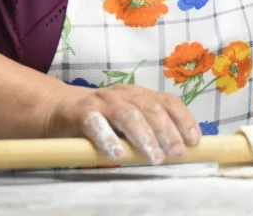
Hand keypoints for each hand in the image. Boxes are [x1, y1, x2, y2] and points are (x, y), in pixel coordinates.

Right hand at [42, 83, 200, 164]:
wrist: (58, 109)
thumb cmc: (101, 121)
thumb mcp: (127, 122)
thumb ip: (147, 132)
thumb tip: (176, 153)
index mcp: (139, 94)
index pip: (167, 101)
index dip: (183, 119)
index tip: (194, 141)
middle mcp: (124, 94)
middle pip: (151, 108)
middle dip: (167, 131)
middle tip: (176, 153)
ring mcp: (102, 100)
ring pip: (128, 114)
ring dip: (143, 136)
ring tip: (154, 157)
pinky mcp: (81, 112)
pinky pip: (96, 124)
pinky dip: (108, 139)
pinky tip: (116, 155)